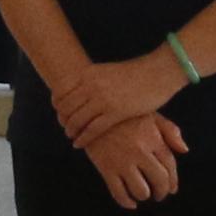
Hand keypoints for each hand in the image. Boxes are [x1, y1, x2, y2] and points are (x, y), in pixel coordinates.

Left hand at [55, 51, 181, 146]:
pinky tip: (79, 144)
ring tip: (71, 136)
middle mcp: (91, 85)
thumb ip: (91, 81)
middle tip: (66, 127)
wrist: (157, 72)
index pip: (61, 92)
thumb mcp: (106, 71)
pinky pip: (91, 130)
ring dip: (71, 131)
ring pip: (76, 120)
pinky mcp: (115, 113)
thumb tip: (80, 91)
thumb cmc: (135, 73)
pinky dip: (82, 138)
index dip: (57, 105)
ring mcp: (102, 99)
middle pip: (65, 108)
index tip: (59, 113)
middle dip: (63, 120)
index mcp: (88, 73)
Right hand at [85, 111, 183, 209]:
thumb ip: (170, 130)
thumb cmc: (124, 114)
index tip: (172, 189)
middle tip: (159, 195)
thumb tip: (184, 150)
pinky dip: (126, 202)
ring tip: (142, 194)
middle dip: (162, 192)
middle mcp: (140, 151)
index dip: (173, 180)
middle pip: (159, 180)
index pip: (170, 165)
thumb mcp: (150, 115)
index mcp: (153, 138)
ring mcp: (123, 161)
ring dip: (144, 196)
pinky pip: (119, 193)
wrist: (91, 112)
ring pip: (141, 191)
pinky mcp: (106, 168)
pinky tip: (130, 203)